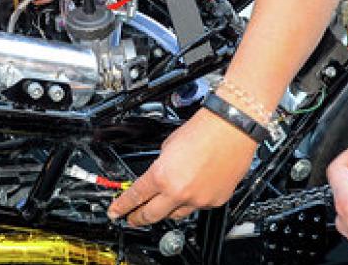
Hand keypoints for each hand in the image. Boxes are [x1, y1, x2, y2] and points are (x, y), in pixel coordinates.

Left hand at [106, 108, 256, 225]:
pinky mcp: (215, 201)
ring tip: (161, 207)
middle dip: (137, 218)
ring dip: (165, 212)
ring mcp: (198, 200)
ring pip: (175, 215)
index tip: (115, 212)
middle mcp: (179, 192)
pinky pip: (197, 208)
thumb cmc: (204, 130)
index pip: (134, 197)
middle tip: (131, 219)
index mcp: (161, 176)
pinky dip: (191, 202)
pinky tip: (190, 194)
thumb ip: (161, 165)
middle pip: (151, 215)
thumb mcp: (168, 145)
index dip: (121, 207)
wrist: (232, 128)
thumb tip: (159, 175)